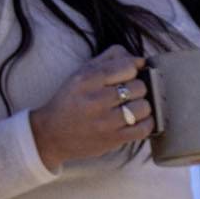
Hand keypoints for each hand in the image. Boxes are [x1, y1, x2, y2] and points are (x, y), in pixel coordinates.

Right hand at [30, 46, 149, 170]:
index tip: (129, 73)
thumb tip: (139, 59)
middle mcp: (97, 99)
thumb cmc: (70, 101)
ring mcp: (106, 121)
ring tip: (134, 106)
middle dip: (139, 87)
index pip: (126, 67)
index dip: (134, 69)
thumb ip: (109, 59)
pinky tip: (139, 119)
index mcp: (88, 79)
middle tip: (131, 92)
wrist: (52, 134)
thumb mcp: (81, 73)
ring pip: (143, 107)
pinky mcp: (113, 139)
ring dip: (143, 106)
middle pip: (138, 86)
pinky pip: (143, 129)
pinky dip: (147, 122)